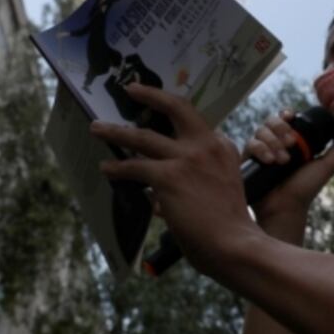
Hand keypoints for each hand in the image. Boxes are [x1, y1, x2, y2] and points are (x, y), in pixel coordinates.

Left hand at [89, 83, 259, 275]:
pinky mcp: (168, 176)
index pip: (195, 124)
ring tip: (98, 128)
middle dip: (150, 94)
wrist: (236, 245)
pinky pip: (135, 167)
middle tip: (131, 88)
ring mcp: (187, 158)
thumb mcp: (222, 189)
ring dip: (116, 131)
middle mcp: (206, 146)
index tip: (160, 110)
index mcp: (223, 148)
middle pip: (175, 108)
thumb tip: (159, 194)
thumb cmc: (230, 228)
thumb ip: (198, 181)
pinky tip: (107, 169)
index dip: (175, 116)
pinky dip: (117, 168)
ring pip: (143, 136)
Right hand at [242, 110, 333, 242]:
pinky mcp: (248, 159)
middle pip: (271, 120)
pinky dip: (261, 149)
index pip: (285, 118)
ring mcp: (260, 150)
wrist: (286, 208)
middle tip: (292, 143)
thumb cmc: (306, 189)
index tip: (292, 118)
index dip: (286, 114)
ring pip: (260, 130)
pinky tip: (270, 161)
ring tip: (283, 160)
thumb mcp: (328, 165)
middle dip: (281, 128)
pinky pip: (250, 143)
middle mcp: (274, 142)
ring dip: (273, 141)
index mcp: (291, 140)